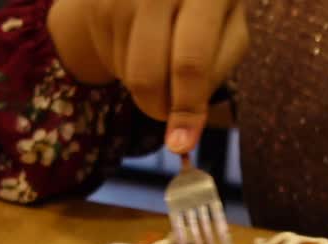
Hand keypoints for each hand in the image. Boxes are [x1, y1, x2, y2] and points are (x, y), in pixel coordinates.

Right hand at [48, 0, 247, 153]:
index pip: (191, 62)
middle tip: (170, 115)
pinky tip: (142, 42)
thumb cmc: (207, 13)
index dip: (186, 108)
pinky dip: (129, 66)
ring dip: (148, 86)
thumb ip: (213, 78)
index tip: (181, 144)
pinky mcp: (98, 2)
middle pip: (147, 75)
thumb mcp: (229, 35)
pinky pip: (112, 60)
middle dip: (159, 108)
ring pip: (129, 74)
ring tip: (164, 55)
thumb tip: (183, 138)